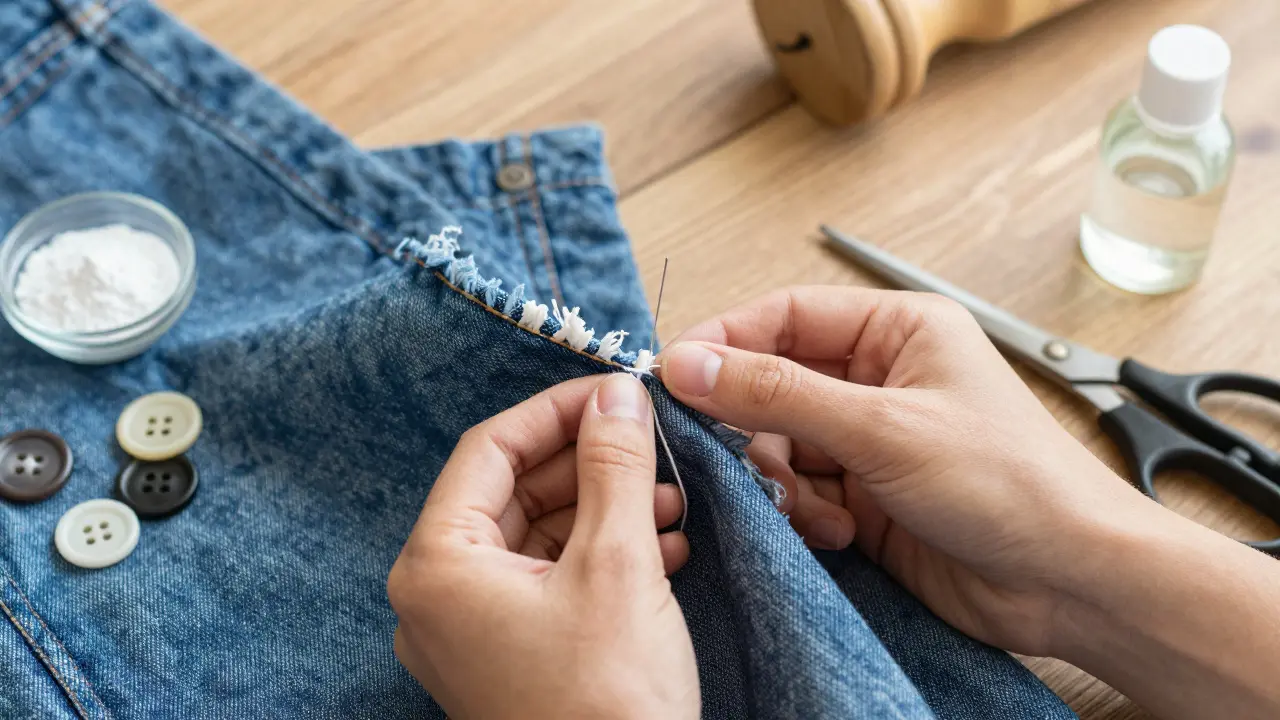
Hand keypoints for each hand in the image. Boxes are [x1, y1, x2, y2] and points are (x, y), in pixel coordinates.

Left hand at [388, 373, 698, 719]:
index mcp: (438, 566)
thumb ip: (615, 467)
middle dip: (590, 465)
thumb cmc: (607, 704)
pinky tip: (664, 548)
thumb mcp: (618, 564)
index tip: (614, 393)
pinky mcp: (508, 659)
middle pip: (514, 493)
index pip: (488, 450)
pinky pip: (549, 583)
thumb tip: (617, 395)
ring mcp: (471, 634)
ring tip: (672, 502)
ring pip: (538, 538)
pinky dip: (603, 558)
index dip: (555, 411)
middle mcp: (440, 597)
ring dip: (606, 511)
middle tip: (651, 444)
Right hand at [657, 286, 1156, 655]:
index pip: (783, 315)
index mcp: (896, 331)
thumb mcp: (881, 428)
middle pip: (772, 382)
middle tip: (731, 455)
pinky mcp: (866, 495)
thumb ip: (778, 394)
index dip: (724, 342)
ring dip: (780, 478)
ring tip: (814, 507)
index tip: (674, 375)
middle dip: (752, 424)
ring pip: (779, 443)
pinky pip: (800, 490)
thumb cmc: (1008, 482)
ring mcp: (871, 439)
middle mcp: (879, 378)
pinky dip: (802, 512)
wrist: (1066, 579)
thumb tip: (690, 363)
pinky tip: (836, 531)